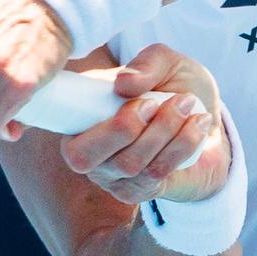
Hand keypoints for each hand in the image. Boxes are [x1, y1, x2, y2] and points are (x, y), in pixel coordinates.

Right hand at [57, 44, 227, 205]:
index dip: (56, 115)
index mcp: (77, 112)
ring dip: (163, 130)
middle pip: (84, 156)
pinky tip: (197, 124)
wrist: (206, 119)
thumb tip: (124, 85)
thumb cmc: (175, 86)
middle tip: (154, 102)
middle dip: (124, 127)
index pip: (50, 119)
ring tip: (186, 104)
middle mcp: (84, 149)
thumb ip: (147, 63)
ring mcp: (109, 176)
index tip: (116, 95)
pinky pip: (155, 175)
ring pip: (128, 163)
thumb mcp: (166, 63)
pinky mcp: (138, 193)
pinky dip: (181, 145)